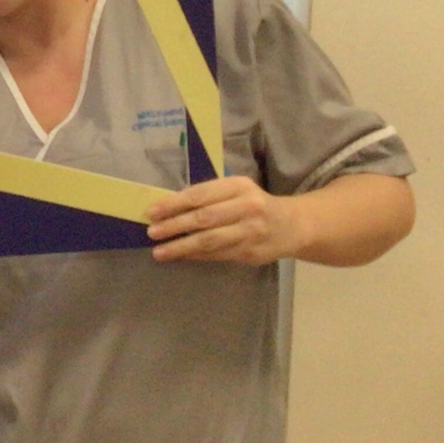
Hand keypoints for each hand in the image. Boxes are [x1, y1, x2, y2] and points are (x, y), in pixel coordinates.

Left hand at [145, 176, 299, 264]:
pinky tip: (181, 256)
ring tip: (159, 251)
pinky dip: (196, 256)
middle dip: (174, 226)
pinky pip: (217, 255)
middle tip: (152, 232)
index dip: (174, 204)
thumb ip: (209, 196)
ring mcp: (250, 232)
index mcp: (239, 186)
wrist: (291, 226)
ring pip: (209, 240)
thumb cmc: (254, 204)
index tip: (152, 212)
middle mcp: (247, 207)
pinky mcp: (250, 253)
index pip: (200, 194)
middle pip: (204, 218)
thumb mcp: (236, 190)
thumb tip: (169, 209)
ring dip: (181, 247)